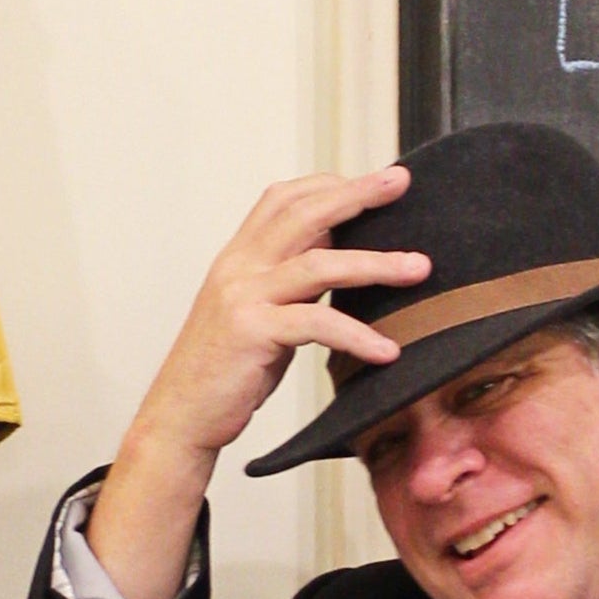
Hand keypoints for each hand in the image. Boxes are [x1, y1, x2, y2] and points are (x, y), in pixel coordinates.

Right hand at [84, 168, 430, 598]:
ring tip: (419, 267)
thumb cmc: (224, 371)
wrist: (179, 417)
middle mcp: (238, 267)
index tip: (372, 181)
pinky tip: (386, 350)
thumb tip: (339, 258)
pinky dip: (356, 335)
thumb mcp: (257, 313)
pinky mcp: (252, 333)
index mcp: (238, 257)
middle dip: (356, 194)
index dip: (328, 184)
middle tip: (399, 182)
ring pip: (319, 264)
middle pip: (304, 213)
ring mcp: (243, 297)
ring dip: (375, 264)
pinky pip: (316, 324)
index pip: (281, 199)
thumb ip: (289, 284)